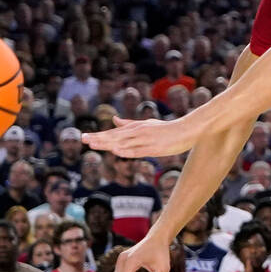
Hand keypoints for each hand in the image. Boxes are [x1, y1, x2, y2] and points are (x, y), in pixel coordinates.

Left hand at [82, 116, 197, 157]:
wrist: (187, 130)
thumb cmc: (166, 129)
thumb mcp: (146, 124)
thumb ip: (129, 124)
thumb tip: (114, 120)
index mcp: (135, 128)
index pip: (113, 133)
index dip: (99, 136)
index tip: (84, 137)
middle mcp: (138, 133)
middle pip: (115, 137)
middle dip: (99, 139)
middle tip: (83, 139)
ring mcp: (145, 140)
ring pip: (123, 142)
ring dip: (108, 144)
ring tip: (93, 144)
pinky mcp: (154, 148)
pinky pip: (137, 151)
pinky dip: (127, 150)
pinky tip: (117, 151)